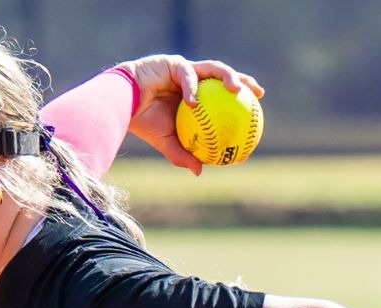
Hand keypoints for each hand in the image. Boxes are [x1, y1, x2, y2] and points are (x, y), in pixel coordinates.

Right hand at [116, 55, 263, 175]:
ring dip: (226, 76)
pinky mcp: (172, 62)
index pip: (224, 92)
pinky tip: (194, 102)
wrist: (122, 105)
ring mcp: (184, 68)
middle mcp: (194, 79)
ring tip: (235, 90)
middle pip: (224, 75)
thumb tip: (200, 172)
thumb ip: (183, 154)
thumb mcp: (167, 142)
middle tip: (257, 92)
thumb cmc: (144, 123)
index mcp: (197, 94)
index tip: (258, 106)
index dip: (243, 96)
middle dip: (244, 80)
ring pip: (212, 68)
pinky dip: (191, 89)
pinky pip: (186, 75)